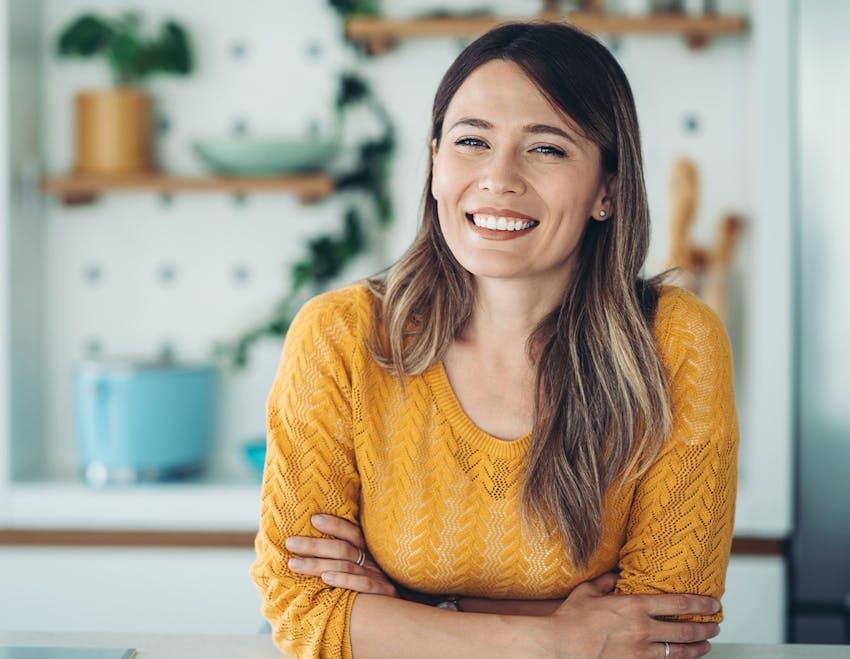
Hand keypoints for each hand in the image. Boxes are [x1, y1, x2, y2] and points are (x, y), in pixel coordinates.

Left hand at [285, 514, 397, 596]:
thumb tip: (312, 548)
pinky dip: (344, 580)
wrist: (403, 612)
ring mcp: (379, 576)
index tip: (313, 519)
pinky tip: (326, 578)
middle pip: (343, 548)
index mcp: (370, 551)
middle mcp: (374, 561)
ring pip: (346, 566)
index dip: (334, 524)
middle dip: (314, 545)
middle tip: (290, 543)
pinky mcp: (384, 594)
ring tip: (294, 563)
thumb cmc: (377, 587)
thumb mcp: (366, 568)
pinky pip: (363, 585)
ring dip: (318, 564)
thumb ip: (346, 557)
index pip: (352, 532)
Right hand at [549, 572, 719, 658]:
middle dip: (705, 628)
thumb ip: (603, 583)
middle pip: (685, 630)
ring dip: (697, 648)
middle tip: (715, 626)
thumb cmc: (570, 619)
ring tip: (706, 646)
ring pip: (680, 652)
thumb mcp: (586, 593)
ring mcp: (641, 651)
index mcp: (634, 606)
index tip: (714, 604)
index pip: (678, 603)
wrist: (561, 646)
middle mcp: (643, 629)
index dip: (700, 604)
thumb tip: (613, 578)